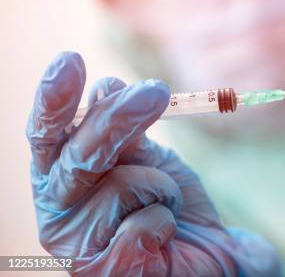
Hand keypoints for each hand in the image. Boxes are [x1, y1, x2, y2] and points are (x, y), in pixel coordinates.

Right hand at [26, 52, 279, 275]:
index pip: (47, 134)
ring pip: (123, 185)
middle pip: (79, 153)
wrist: (206, 250)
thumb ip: (121, 129)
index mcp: (58, 178)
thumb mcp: (146, 155)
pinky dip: (166, 219)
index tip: (69, 59)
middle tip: (156, 91)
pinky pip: (146, 224)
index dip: (54, 98)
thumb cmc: (167, 200)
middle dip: (118, 119)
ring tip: (164, 204)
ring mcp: (78, 249)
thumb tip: (106, 86)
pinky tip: (163, 234)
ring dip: (161, 185)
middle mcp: (56, 212)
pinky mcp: (109, 273)